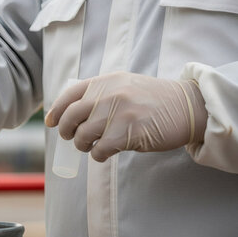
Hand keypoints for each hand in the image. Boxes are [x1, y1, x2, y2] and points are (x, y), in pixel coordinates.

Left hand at [45, 72, 206, 161]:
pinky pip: (100, 149)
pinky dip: (98, 155)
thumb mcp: (124, 85)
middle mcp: (108, 93)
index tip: (50, 122)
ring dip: (83, 146)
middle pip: (70, 117)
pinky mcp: (129, 130)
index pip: (69, 95)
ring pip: (83, 136)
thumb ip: (101, 94)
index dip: (55, 111)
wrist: (187, 106)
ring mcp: (118, 111)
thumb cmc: (153, 100)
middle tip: (72, 138)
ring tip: (92, 146)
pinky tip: (105, 153)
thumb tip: (72, 115)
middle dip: (66, 132)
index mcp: (105, 81)